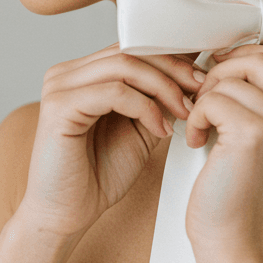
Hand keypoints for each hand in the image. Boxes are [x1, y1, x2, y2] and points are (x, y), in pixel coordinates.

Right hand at [20, 44, 204, 238]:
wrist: (66, 215)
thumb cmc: (97, 176)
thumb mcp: (140, 130)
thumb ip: (157, 101)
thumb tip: (192, 76)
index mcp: (83, 74)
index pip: (132, 47)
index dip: (172, 59)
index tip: (203, 78)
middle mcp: (67, 74)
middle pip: (130, 50)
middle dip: (174, 69)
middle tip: (201, 90)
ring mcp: (59, 87)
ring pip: (125, 65)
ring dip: (164, 88)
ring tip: (185, 112)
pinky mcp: (59, 106)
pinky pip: (114, 92)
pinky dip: (145, 107)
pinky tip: (161, 129)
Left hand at [184, 46, 262, 254]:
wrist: (239, 240)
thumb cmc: (250, 194)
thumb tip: (246, 56)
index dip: (249, 59)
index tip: (224, 74)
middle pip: (262, 59)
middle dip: (225, 73)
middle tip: (208, 100)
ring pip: (234, 77)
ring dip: (207, 98)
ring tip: (204, 126)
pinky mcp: (254, 132)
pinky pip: (213, 98)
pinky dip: (196, 117)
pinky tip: (199, 140)